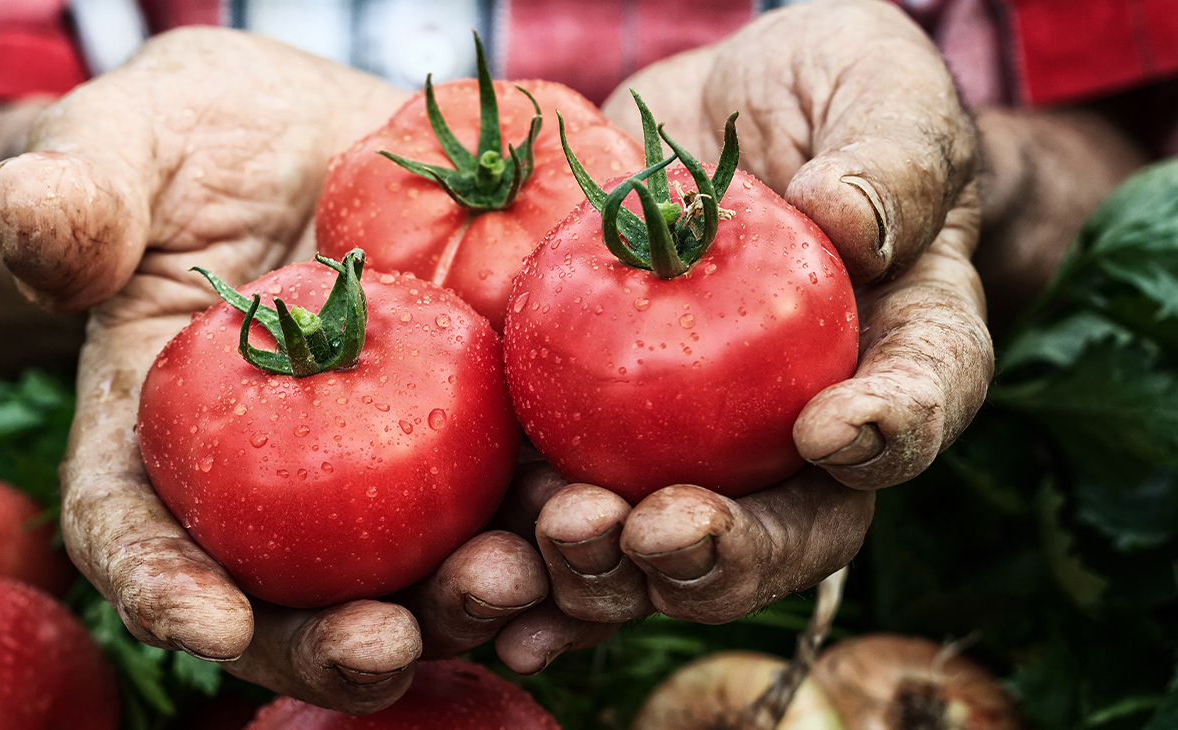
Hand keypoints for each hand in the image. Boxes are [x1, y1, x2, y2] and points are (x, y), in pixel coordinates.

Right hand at [0, 29, 553, 711]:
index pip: (137, 532)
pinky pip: (520, 492)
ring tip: (514, 583)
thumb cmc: (201, 138)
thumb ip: (83, 183)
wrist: (323, 131)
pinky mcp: (483, 432)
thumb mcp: (132, 134)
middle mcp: (274, 485)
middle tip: (387, 641)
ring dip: (467, 601)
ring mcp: (385, 469)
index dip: (165, 589)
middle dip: (339, 640)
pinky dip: (556, 521)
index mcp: (161, 439)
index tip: (213, 623)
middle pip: (295, 596)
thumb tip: (39, 224)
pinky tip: (599, 522)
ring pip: (421, 568)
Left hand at [554, 0, 988, 624]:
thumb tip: (851, 221)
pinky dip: (528, 567)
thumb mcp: (874, 87)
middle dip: (726, 552)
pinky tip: (491, 600)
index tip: (831, 433)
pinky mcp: (595, 437)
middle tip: (662, 533)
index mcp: (900, 349)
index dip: (887, 433)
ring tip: (561, 541)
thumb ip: (886, 153)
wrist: (707, 118)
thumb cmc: (822, 95)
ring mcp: (696, 450)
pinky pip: (565, 521)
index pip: (918, 402)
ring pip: (667, 553)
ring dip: (613, 575)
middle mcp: (804, 431)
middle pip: (788, 529)